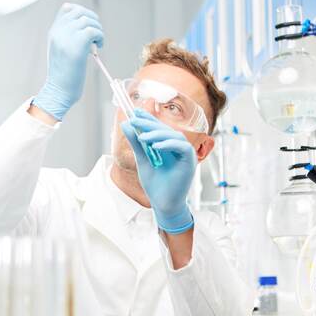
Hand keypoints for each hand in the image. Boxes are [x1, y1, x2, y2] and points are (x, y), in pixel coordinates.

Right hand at [32, 3, 103, 120]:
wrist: (59, 91)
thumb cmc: (64, 75)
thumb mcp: (62, 51)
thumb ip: (68, 37)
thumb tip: (86, 25)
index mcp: (54, 32)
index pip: (67, 8)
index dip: (82, 12)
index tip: (89, 25)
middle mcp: (58, 32)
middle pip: (80, 12)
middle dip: (93, 20)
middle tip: (97, 36)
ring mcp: (66, 37)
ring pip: (88, 20)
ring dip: (98, 30)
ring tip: (98, 43)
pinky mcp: (77, 46)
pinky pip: (93, 31)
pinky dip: (100, 36)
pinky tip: (99, 46)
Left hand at [121, 109, 195, 233]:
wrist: (162, 203)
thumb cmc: (155, 184)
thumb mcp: (142, 159)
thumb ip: (136, 143)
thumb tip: (126, 124)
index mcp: (167, 146)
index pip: (158, 128)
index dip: (147, 118)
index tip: (134, 112)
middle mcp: (177, 147)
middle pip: (165, 129)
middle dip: (149, 124)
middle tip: (134, 120)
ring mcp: (185, 153)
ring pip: (173, 135)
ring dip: (157, 134)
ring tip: (141, 138)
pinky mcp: (190, 161)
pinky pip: (182, 147)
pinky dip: (169, 144)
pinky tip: (156, 146)